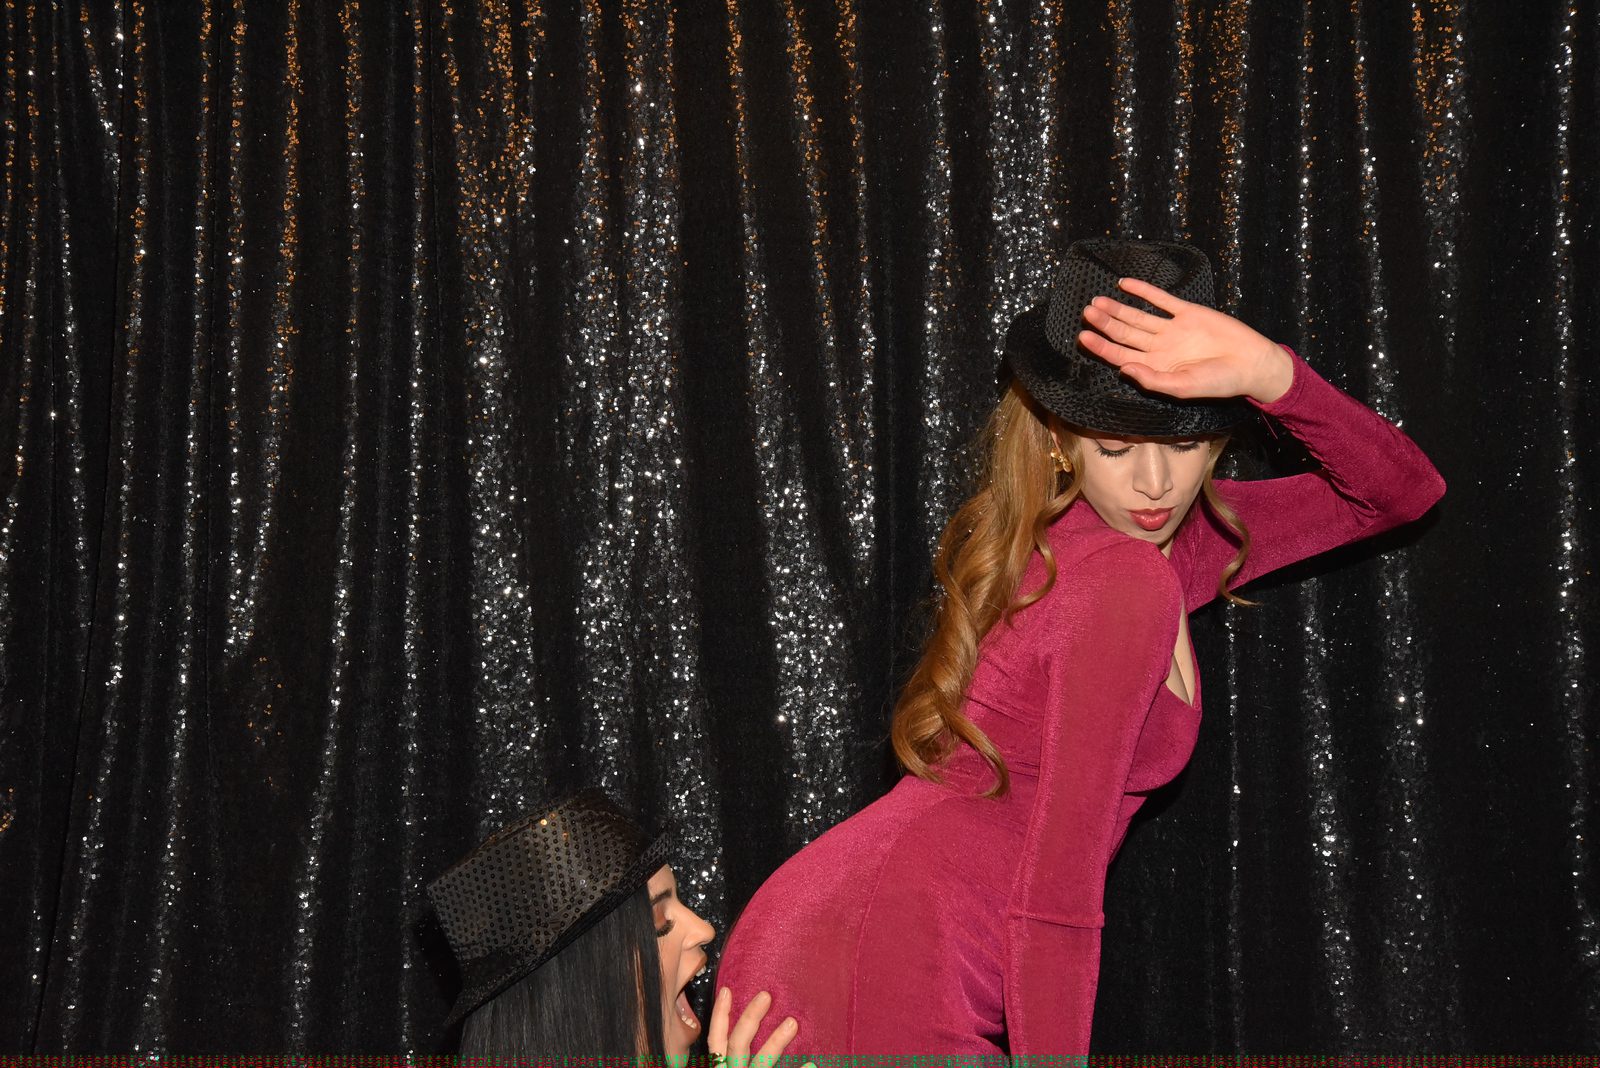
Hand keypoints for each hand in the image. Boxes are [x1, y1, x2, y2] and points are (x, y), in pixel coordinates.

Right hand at [707, 986, 806, 1066]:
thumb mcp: (738, 1066)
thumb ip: (744, 1053)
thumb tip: (768, 1021)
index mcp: (725, 1067)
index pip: (716, 1040)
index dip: (719, 1016)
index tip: (726, 990)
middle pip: (737, 1045)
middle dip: (750, 1019)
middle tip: (766, 996)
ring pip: (761, 1062)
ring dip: (776, 1041)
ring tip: (792, 1023)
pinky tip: (811, 1063)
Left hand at [1077, 276, 1293, 404]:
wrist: (1251, 363)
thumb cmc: (1219, 382)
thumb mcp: (1183, 387)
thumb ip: (1153, 380)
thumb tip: (1123, 369)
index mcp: (1156, 366)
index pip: (1121, 355)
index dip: (1102, 346)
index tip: (1083, 337)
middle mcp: (1160, 347)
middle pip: (1125, 333)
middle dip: (1105, 323)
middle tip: (1087, 312)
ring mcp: (1173, 328)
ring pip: (1138, 316)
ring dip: (1118, 308)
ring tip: (1097, 301)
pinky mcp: (1188, 312)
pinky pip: (1161, 300)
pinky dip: (1143, 290)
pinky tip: (1124, 284)